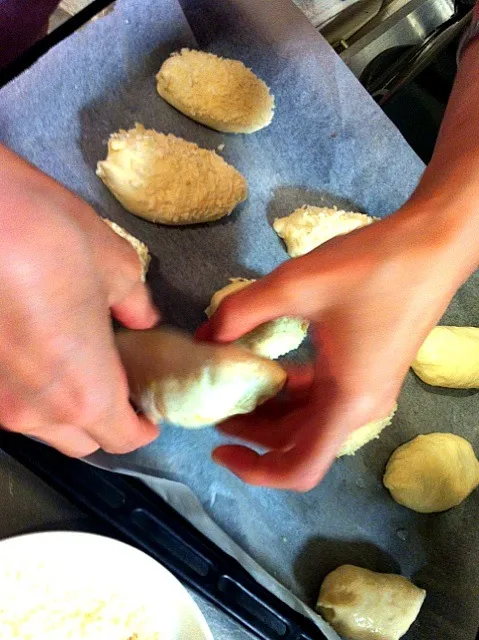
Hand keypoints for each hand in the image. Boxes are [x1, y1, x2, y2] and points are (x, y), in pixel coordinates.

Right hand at [0, 145, 158, 456]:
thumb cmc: (52, 239)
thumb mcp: (117, 268)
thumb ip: (136, 306)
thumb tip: (141, 318)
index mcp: (84, 393)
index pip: (122, 439)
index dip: (142, 427)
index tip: (149, 410)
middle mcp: (34, 411)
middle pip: (80, 440)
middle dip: (104, 421)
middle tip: (118, 382)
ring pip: (40, 423)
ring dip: (64, 405)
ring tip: (75, 360)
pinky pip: (10, 397)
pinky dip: (30, 386)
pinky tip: (37, 348)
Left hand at [197, 204, 474, 490]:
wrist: (433, 244)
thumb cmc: (372, 267)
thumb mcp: (296, 284)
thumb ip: (241, 311)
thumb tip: (206, 336)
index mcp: (347, 402)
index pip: (300, 468)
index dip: (255, 470)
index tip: (218, 447)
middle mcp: (359, 408)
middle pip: (297, 442)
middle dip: (251, 431)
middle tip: (214, 403)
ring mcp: (366, 390)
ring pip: (308, 419)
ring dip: (269, 410)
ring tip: (233, 385)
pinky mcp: (367, 370)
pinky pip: (322, 396)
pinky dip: (290, 391)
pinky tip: (268, 367)